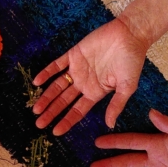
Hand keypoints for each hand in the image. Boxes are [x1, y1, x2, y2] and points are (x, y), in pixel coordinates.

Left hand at [32, 18, 147, 135]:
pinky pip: (57, 65)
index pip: (77, 111)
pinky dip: (46, 73)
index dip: (66, 121)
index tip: (55, 132)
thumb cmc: (132, 61)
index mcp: (95, 92)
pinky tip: (37, 82)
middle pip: (64, 101)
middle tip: (39, 124)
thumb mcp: (127, 87)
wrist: (130, 34)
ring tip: (35, 109)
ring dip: (46, 97)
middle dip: (51, 113)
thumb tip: (110, 125)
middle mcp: (84, 83)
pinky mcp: (74, 54)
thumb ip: (116, 105)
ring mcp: (77, 69)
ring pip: (57, 86)